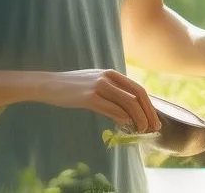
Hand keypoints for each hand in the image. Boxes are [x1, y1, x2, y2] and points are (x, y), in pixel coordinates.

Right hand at [36, 69, 161, 132]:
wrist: (50, 84)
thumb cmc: (74, 87)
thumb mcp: (96, 84)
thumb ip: (112, 94)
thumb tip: (129, 114)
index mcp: (112, 74)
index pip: (138, 89)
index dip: (149, 105)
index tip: (155, 119)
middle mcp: (108, 77)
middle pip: (137, 95)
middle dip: (149, 112)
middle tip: (154, 128)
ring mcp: (99, 86)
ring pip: (127, 102)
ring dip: (139, 117)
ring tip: (143, 130)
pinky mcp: (89, 97)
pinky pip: (111, 108)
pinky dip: (122, 117)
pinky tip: (127, 125)